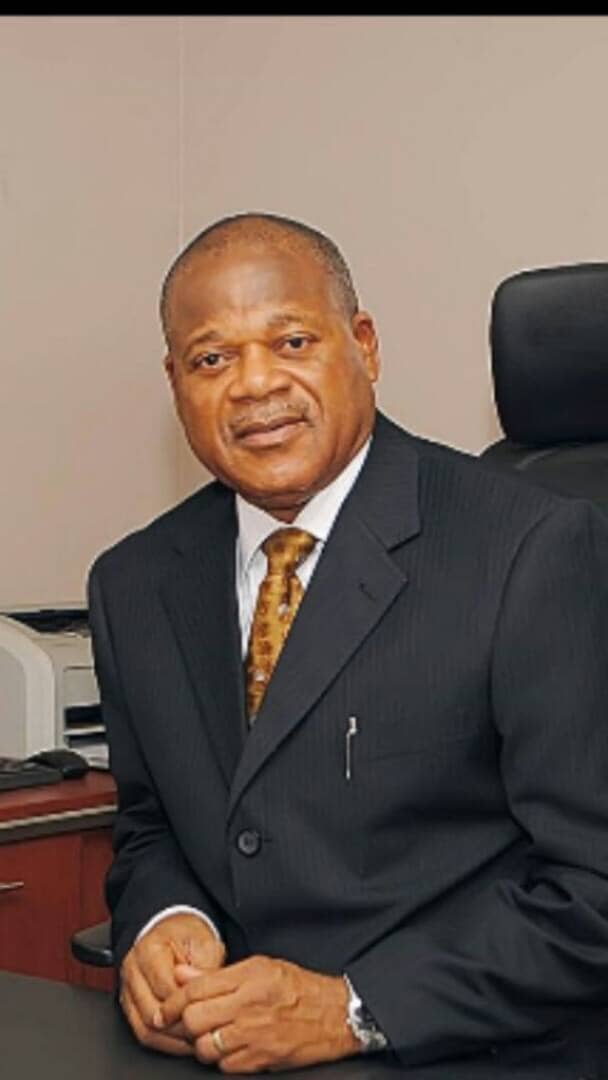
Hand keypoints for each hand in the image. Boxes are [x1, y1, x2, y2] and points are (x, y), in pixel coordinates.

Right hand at [119, 913, 225, 1056]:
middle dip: (180, 1026)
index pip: (165, 987)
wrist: (173, 931)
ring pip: (144, 1029)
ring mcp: (128, 990)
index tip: (206, 1012)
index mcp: (149, 950)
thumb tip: (207, 995)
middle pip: (151, 1013)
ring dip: (172, 1039)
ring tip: (195, 1038)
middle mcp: (132, 971)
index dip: (187, 1004)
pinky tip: (182, 1040)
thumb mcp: (205, 944)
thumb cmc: (188, 937)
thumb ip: (206, 969)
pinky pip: (143, 1033)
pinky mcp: (130, 1006)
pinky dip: (164, 1042)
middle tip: (202, 1031)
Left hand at [156, 954, 360, 1071]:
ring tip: (210, 1035)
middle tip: (189, 1023)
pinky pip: (225, 1066)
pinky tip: (229, 1048)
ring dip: (202, 1044)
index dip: (174, 1000)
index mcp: (250, 977)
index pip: (197, 989)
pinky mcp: (262, 1060)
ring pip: (206, 1048)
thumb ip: (219, 973)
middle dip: (186, 1024)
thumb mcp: (260, 967)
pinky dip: (222, 1060)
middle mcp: (251, 1005)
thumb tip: (182, 975)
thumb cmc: (298, 988)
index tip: (165, 1009)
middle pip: (195, 1020)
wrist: (335, 1015)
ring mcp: (256, 1036)